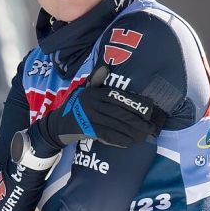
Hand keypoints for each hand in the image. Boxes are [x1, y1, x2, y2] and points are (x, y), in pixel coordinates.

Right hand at [32, 67, 165, 150]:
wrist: (58, 124)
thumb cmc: (77, 107)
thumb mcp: (85, 91)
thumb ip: (97, 81)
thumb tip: (105, 68)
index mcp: (95, 93)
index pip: (119, 97)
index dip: (136, 103)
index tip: (150, 110)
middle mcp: (92, 103)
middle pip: (120, 113)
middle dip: (138, 121)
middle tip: (151, 127)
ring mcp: (88, 117)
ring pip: (116, 125)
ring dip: (132, 132)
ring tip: (144, 136)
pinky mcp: (86, 130)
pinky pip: (107, 135)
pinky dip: (120, 140)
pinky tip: (130, 142)